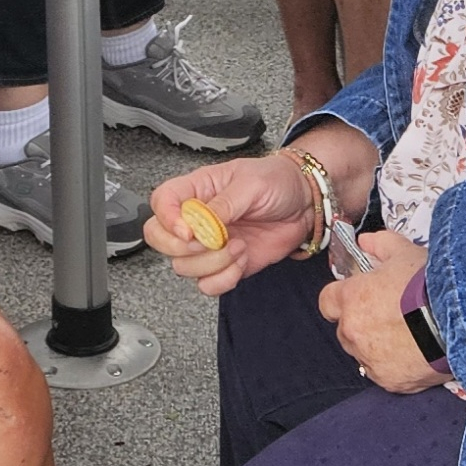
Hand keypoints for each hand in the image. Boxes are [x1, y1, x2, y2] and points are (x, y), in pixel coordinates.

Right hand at [142, 152, 318, 296]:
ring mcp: (208, 244)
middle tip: (210, 242)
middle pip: (159, 238)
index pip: (161, 202)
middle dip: (182, 248)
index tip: (188, 231)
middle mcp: (196, 218)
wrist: (306, 202)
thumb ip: (223, 204)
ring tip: (238, 246)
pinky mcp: (224, 265)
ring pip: (183, 266)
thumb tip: (199, 223)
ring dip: (212, 263)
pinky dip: (224, 279)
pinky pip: (207, 284)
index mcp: (196, 189)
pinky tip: (241, 261)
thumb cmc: (277, 181)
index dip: (167, 220)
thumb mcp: (251, 183)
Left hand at [317, 229, 439, 392]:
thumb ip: (381, 244)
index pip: (328, 301)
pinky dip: (396, 367)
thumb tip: (365, 242)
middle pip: (346, 329)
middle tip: (391, 316)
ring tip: (408, 336)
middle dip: (363, 323)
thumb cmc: (432, 284)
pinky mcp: (389, 380)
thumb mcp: (406, 253)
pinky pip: (384, 374)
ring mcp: (370, 359)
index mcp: (351, 299)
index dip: (343, 298)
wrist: (463, 320)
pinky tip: (415, 353)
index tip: (359, 298)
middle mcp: (353, 331)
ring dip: (377, 347)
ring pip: (364, 354)